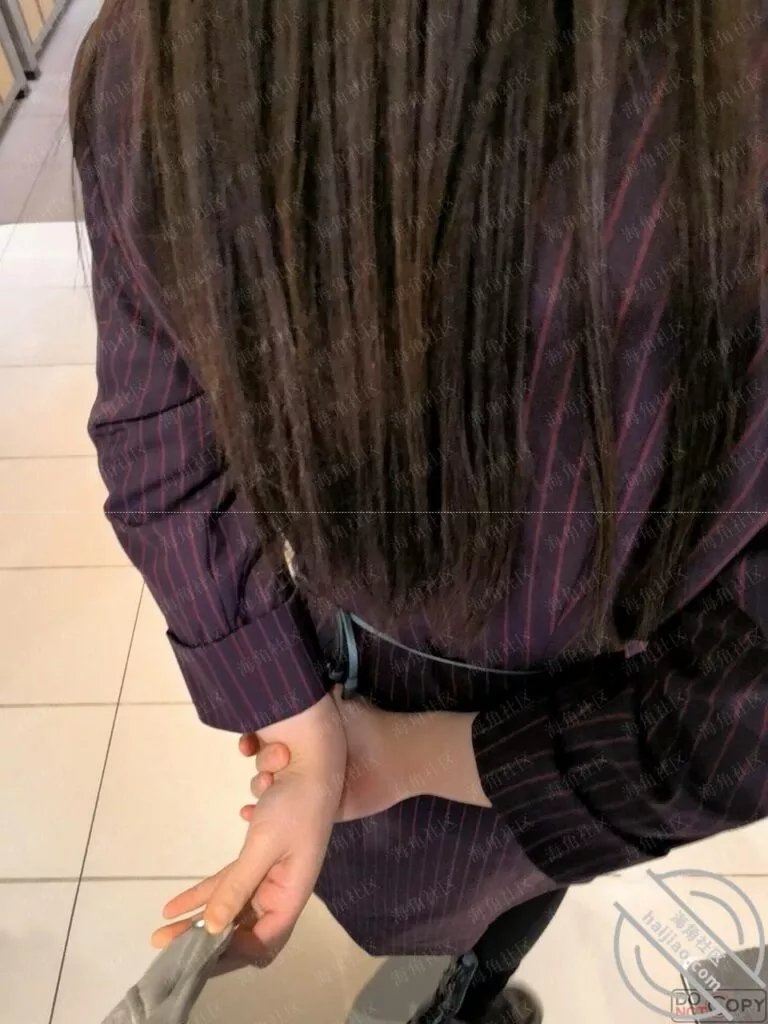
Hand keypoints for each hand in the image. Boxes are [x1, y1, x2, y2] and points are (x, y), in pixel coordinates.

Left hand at [153, 694, 345, 965]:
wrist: (309, 758)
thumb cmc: (294, 804)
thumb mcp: (263, 846)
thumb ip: (237, 888)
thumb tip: (212, 930)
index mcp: (291, 895)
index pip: (262, 945)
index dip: (230, 956)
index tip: (195, 958)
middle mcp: (281, 890)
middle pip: (241, 928)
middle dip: (203, 938)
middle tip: (164, 943)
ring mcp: (270, 873)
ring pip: (230, 905)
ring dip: (198, 916)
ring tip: (162, 927)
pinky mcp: (259, 854)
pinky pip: (228, 882)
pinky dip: (204, 892)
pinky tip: (177, 903)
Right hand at [242, 687, 420, 822]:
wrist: (395, 759)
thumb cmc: (366, 728)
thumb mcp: (337, 707)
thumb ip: (318, 693)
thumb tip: (296, 677)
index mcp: (306, 739)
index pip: (269, 738)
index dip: (254, 740)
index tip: (246, 744)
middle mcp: (304, 761)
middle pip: (266, 764)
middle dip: (261, 764)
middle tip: (273, 765)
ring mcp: (309, 787)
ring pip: (271, 789)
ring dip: (260, 789)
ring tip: (266, 788)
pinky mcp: (318, 810)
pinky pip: (286, 815)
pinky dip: (263, 815)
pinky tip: (249, 813)